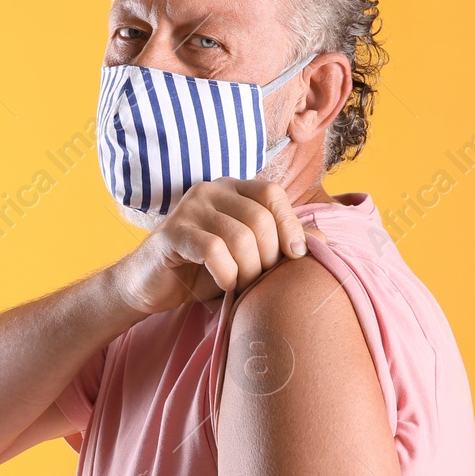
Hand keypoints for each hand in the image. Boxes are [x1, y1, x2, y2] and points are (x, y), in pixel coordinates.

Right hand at [106, 178, 309, 316]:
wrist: (151, 286)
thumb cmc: (204, 270)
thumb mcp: (250, 257)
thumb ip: (281, 244)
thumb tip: (323, 239)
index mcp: (232, 189)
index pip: (272, 193)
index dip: (290, 224)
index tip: (295, 256)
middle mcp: (210, 190)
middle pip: (259, 218)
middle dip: (268, 257)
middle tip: (258, 279)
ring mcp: (189, 208)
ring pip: (239, 237)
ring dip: (248, 270)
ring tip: (240, 285)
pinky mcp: (172, 232)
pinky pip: (213, 251)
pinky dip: (226, 274)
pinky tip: (223, 284)